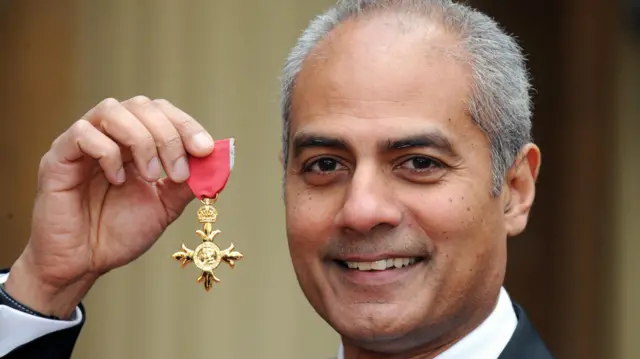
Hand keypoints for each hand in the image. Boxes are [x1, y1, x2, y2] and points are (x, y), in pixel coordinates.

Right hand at [5, 96, 213, 317]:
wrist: (82, 263)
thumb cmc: (118, 233)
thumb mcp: (165, 207)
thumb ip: (188, 183)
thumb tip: (219, 162)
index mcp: (135, 143)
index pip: (163, 112)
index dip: (187, 125)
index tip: (205, 150)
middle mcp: (109, 136)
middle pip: (142, 105)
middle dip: (169, 135)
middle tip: (179, 171)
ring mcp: (82, 144)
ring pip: (112, 110)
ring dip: (142, 140)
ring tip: (151, 175)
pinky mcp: (58, 158)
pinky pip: (82, 134)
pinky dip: (108, 152)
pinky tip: (118, 179)